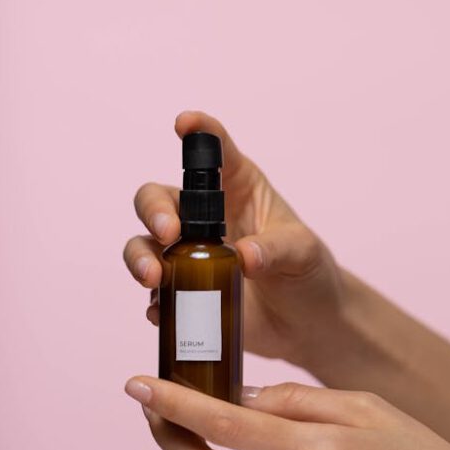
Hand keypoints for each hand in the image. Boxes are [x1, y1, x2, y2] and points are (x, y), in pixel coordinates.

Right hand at [122, 110, 344, 365]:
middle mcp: (205, 217)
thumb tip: (245, 256)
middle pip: (159, 198)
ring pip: (144, 244)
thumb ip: (276, 249)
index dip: (198, 131)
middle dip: (153, 210)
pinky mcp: (184, 294)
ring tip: (153, 278)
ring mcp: (189, 256)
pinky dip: (153, 301)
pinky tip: (162, 312)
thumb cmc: (309, 274)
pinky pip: (154, 294)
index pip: (215, 151)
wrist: (308, 325)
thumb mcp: (303, 253)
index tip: (184, 123)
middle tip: (168, 232)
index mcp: (238, 188)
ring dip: (140, 257)